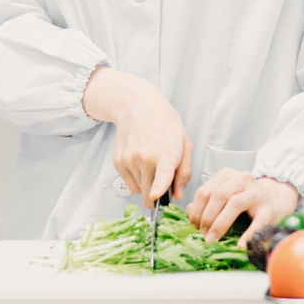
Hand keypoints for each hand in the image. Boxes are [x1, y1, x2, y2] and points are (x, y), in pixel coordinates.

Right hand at [83, 67, 193, 203]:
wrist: (140, 106)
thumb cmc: (165, 124)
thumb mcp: (185, 144)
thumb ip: (184, 173)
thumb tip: (178, 196)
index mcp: (166, 152)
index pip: (163, 174)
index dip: (159, 188)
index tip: (155, 196)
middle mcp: (145, 157)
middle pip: (149, 195)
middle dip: (158, 197)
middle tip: (164, 184)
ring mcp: (130, 160)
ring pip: (139, 191)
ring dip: (147, 186)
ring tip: (153, 164)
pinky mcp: (118, 162)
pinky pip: (130, 185)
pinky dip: (137, 180)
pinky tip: (142, 164)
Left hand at [184, 169, 298, 241]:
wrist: (278, 199)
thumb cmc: (248, 199)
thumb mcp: (226, 195)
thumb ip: (207, 201)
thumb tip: (189, 213)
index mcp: (228, 176)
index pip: (205, 191)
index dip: (196, 211)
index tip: (193, 226)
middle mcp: (242, 179)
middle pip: (218, 195)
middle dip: (206, 217)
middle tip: (202, 235)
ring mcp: (256, 192)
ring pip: (234, 203)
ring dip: (220, 224)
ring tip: (212, 240)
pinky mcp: (269, 208)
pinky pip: (257, 221)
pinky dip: (247, 234)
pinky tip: (240, 244)